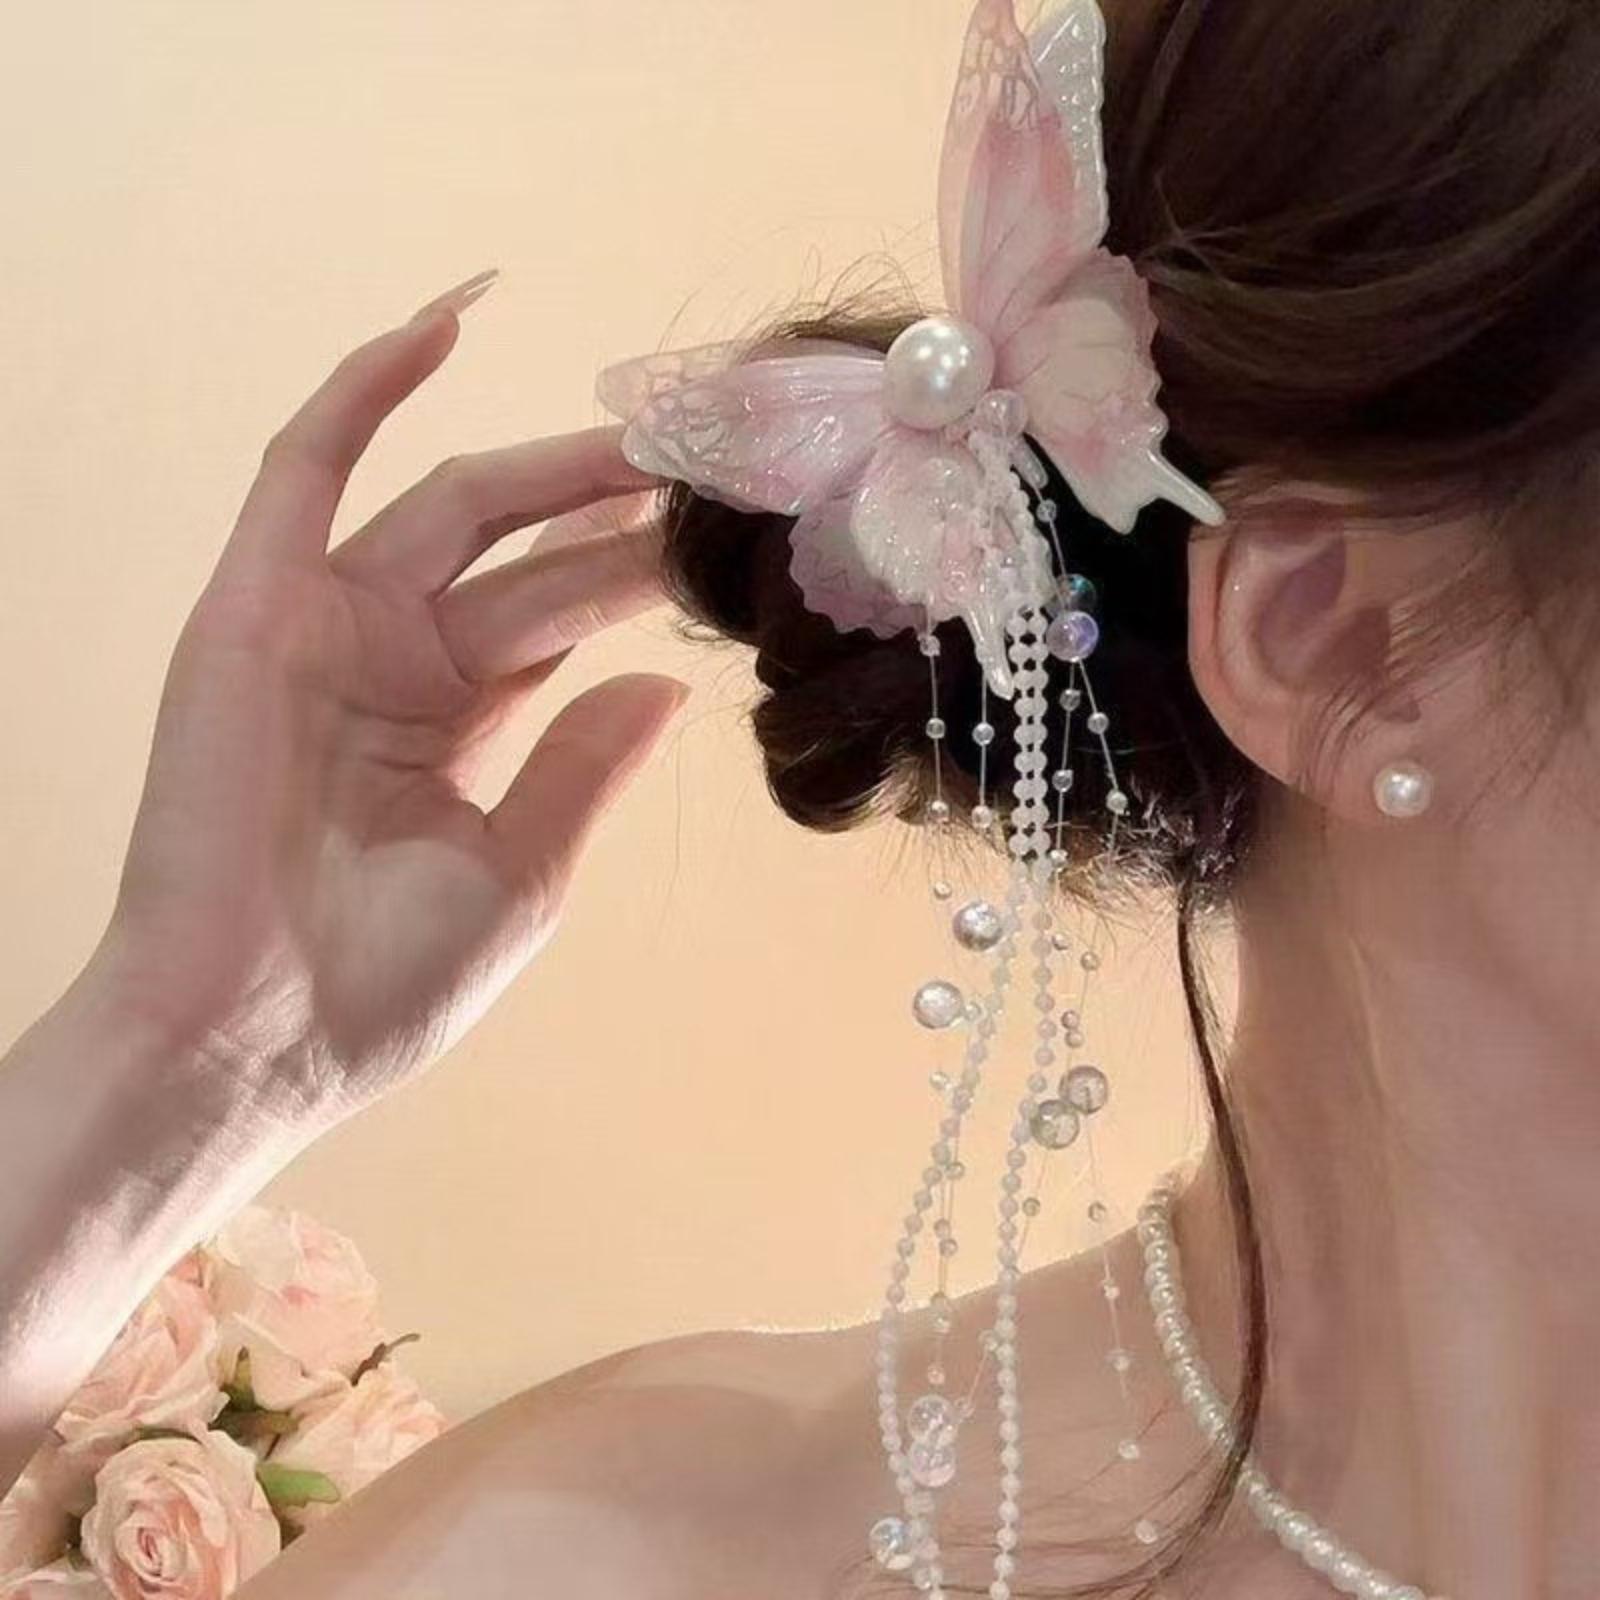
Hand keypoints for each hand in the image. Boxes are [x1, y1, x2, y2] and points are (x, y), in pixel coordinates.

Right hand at [95, 272, 682, 1126]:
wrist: (252, 1037)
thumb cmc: (380, 980)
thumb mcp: (521, 874)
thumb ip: (585, 767)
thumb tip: (667, 690)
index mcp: (455, 727)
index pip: (560, 621)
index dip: (637, 574)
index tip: (727, 538)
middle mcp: (395, 663)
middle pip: (524, 558)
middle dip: (616, 515)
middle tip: (711, 471)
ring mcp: (326, 626)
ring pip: (447, 506)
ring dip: (542, 461)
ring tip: (647, 430)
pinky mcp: (257, 603)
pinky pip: (307, 469)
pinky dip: (365, 390)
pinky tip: (447, 323)